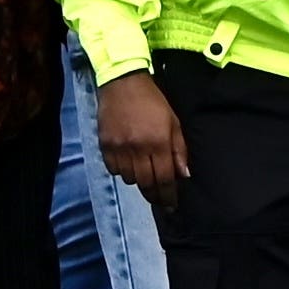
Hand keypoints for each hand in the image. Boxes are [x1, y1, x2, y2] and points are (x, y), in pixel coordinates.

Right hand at [95, 70, 183, 190]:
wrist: (123, 83)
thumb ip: (179, 149)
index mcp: (158, 143)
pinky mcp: (104, 146)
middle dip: (154, 194)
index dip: (169, 195)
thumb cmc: (154, 101)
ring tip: (145, 175)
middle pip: (146, 183)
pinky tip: (128, 163)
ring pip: (129, 179)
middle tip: (160, 199)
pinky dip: (122, 170)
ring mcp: (119, 148)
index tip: (172, 205)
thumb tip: (184, 174)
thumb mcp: (174, 122)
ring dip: (138, 180)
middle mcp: (138, 149)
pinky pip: (114, 169)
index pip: (165, 178)